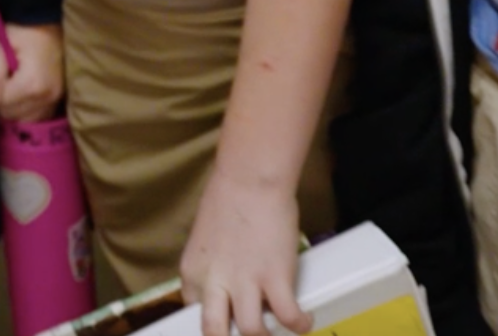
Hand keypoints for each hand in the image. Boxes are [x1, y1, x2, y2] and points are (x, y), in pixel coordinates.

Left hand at [0, 22, 65, 123]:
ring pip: (26, 118)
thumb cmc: (22, 31)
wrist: (49, 19)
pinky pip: (40, 115)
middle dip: (4, 99)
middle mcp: (46, 97)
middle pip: (13, 115)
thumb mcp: (0, 49)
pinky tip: (26, 89)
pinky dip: (29, 108)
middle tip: (7, 74)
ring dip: (16, 105)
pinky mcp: (60, 97)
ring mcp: (55, 99)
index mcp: (31, 86)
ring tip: (16, 80)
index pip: (0, 106)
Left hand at [180, 169, 309, 335]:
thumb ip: (213, 266)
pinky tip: (304, 320)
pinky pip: (289, 316)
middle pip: (214, 333)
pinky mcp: (276, 277)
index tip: (228, 323)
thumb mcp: (206, 240)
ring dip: (266, 335)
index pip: (194, 313)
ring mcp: (246, 282)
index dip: (214, 322)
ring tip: (277, 329)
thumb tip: (229, 284)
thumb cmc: (229, 199)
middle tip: (247, 333)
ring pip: (252, 332)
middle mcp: (214, 282)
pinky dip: (300, 324)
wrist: (250, 178)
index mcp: (193, 272)